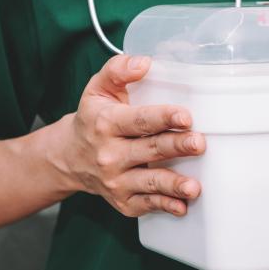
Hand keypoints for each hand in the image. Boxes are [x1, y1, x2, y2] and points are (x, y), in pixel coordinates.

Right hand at [47, 55, 204, 216]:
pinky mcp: (123, 201)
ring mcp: (116, 180)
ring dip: (173, 185)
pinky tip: (182, 207)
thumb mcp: (99, 89)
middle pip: (150, 150)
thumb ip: (118, 70)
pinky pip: (146, 204)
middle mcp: (110, 154)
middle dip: (176, 146)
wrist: (68, 158)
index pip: (138, 120)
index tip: (185, 115)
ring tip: (194, 187)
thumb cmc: (94, 118)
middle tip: (199, 143)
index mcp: (106, 123)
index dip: (163, 117)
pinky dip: (164, 206)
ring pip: (149, 183)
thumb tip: (144, 62)